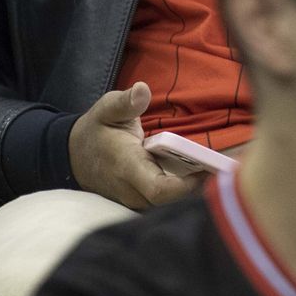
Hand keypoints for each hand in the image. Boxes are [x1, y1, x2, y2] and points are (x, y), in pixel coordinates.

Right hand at [69, 82, 203, 209]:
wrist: (73, 157)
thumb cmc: (97, 131)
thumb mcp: (106, 109)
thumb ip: (125, 102)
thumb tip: (142, 90)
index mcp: (128, 167)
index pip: (160, 190)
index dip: (187, 185)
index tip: (206, 168)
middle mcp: (133, 190)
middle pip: (172, 201)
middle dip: (198, 187)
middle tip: (222, 167)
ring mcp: (135, 200)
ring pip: (170, 204)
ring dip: (193, 189)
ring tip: (216, 169)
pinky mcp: (140, 202)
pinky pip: (166, 202)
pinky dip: (184, 191)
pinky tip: (201, 174)